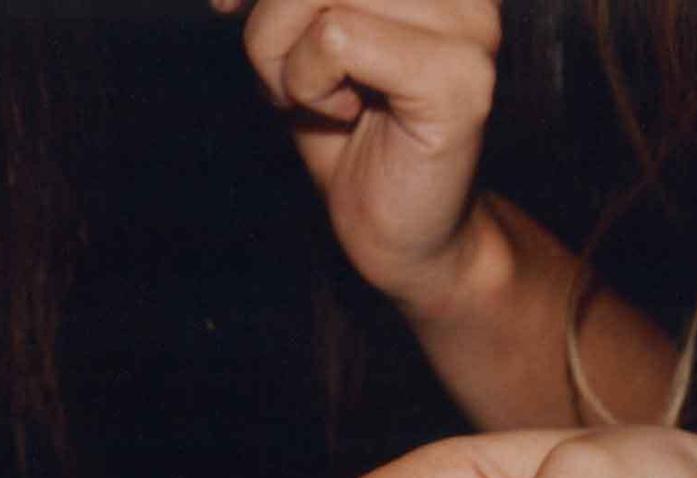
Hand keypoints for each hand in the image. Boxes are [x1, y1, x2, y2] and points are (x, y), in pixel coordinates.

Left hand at [231, 0, 502, 307]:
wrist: (398, 235)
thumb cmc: (349, 132)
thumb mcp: (300, 28)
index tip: (226, 4)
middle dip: (267, 12)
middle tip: (276, 70)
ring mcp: (470, 25)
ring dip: (281, 51)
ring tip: (309, 96)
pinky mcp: (459, 79)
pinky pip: (337, 39)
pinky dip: (310, 83)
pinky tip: (341, 114)